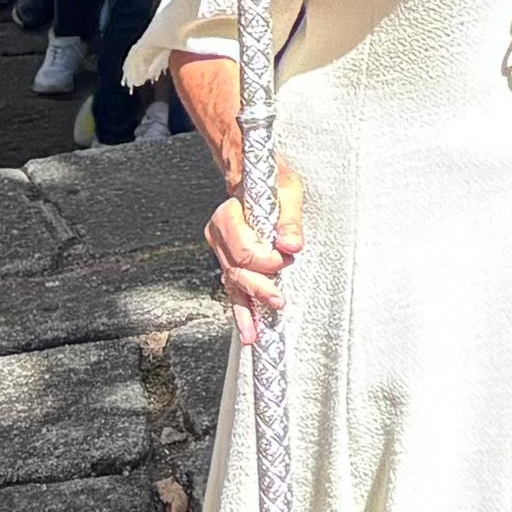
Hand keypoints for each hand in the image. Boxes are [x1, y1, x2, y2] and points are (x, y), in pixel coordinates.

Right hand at [208, 160, 306, 329]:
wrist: (256, 178)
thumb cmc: (272, 183)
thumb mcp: (288, 193)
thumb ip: (289, 221)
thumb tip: (292, 245)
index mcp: (228, 217)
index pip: (244, 250)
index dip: (265, 260)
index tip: (285, 259)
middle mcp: (219, 237)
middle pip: (237, 271)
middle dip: (259, 288)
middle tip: (278, 300)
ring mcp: (222, 252)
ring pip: (233, 285)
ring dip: (247, 308)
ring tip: (256, 333)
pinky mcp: (230, 264)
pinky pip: (234, 290)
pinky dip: (242, 312)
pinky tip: (249, 330)